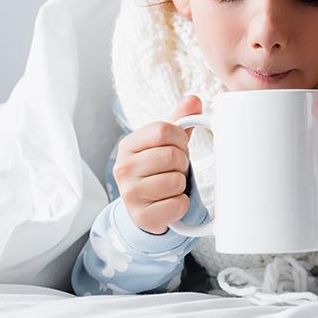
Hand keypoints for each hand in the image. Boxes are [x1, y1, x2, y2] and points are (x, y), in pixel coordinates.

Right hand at [112, 95, 198, 234]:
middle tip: (174, 170)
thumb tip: (194, 100)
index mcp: (128, 145)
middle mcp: (123, 169)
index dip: (180, 139)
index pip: (164, 130)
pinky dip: (181, 204)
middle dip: (182, 163)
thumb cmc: (158, 169)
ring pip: (176, 181)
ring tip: (170, 186)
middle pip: (172, 156)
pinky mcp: (142, 217)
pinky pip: (178, 205)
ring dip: (181, 185)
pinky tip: (169, 203)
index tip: (178, 147)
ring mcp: (130, 195)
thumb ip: (180, 120)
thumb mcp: (165, 143)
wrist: (145, 207)